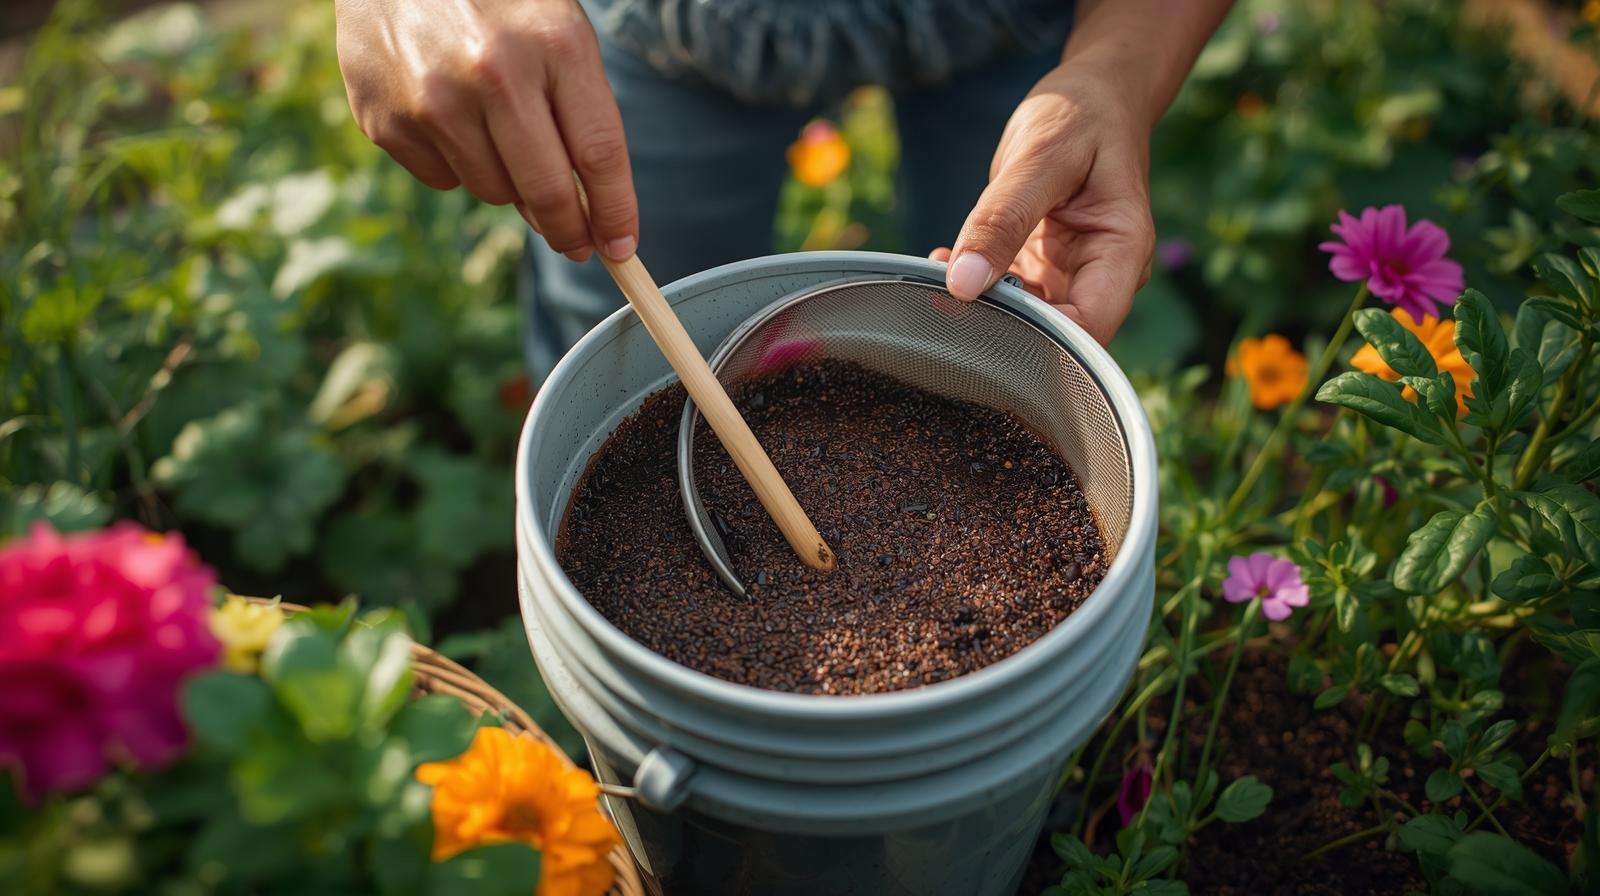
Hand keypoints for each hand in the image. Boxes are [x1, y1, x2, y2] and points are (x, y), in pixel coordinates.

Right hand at [334, 0, 636, 261]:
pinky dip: (456, 163)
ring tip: (496, 130)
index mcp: (554, 43)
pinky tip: (447, 114)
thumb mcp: (555, 29)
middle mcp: (494, 72)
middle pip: (547, 191)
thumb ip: (577, 112)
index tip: (621, 246)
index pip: (599, 153)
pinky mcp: (386, 119)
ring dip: (508, 182)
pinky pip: (444, 179)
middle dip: (570, 230)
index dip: (615, 211)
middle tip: (578, 242)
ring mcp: (433, 99)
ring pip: (494, 192)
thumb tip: (582, 209)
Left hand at [935, 64, 1155, 345]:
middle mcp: (1100, 274)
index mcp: (1120, 252)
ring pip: (1027, 319)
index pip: (1088, 329)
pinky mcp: (1042, 266)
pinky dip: (975, 282)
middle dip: (1002, 326)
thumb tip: (964, 283)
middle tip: (944, 301)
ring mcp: (1071, 274)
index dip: (1040, 342)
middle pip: (1058, 335)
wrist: (1092, 95)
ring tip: (939, 272)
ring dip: (982, 304)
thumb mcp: (1040, 156)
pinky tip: (945, 260)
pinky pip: (1007, 292)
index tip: (981, 320)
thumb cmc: (1081, 114)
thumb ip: (1002, 219)